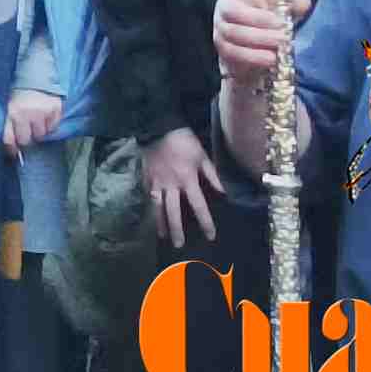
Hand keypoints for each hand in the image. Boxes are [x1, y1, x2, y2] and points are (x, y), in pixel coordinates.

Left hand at [1, 88, 62, 155]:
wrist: (36, 75)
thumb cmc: (20, 93)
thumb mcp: (10, 106)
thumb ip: (9, 124)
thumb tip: (12, 147)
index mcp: (12, 112)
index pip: (9, 139)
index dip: (11, 149)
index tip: (14, 153)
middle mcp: (27, 114)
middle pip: (26, 140)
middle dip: (26, 138)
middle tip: (27, 131)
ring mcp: (42, 112)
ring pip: (41, 135)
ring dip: (38, 131)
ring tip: (36, 120)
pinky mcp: (55, 110)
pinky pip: (52, 128)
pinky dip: (49, 125)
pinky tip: (45, 116)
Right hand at [141, 126, 221, 247]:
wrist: (157, 126)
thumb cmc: (184, 141)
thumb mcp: (202, 156)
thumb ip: (212, 175)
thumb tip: (224, 192)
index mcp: (187, 180)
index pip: (198, 205)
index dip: (205, 221)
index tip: (210, 235)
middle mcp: (171, 185)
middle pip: (174, 211)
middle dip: (177, 229)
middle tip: (179, 245)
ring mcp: (156, 181)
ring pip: (157, 206)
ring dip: (160, 222)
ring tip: (162, 236)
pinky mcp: (146, 176)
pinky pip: (148, 195)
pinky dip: (150, 207)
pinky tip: (151, 215)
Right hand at [209, 0, 307, 88]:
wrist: (258, 48)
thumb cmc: (268, 21)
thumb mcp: (281, 8)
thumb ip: (291, 3)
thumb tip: (304, 3)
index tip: (270, 5)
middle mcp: (224, 8)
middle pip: (232, 10)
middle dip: (258, 19)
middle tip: (282, 27)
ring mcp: (221, 29)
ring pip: (234, 32)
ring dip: (260, 38)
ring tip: (281, 43)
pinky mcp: (224, 50)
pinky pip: (234, 53)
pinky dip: (254, 57)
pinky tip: (272, 58)